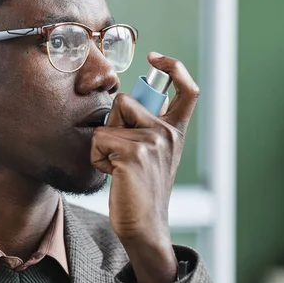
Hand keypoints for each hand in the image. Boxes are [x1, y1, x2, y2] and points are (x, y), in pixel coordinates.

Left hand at [91, 52, 199, 282]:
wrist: (143, 225)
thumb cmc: (139, 189)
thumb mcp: (152, 155)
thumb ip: (145, 128)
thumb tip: (123, 104)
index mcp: (174, 131)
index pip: (186, 90)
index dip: (173, 67)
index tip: (156, 57)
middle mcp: (167, 133)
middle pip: (124, 101)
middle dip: (111, 123)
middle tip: (120, 153)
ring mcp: (152, 142)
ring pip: (108, 122)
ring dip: (102, 143)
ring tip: (117, 166)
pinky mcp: (133, 153)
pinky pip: (99, 140)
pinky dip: (98, 158)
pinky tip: (113, 175)